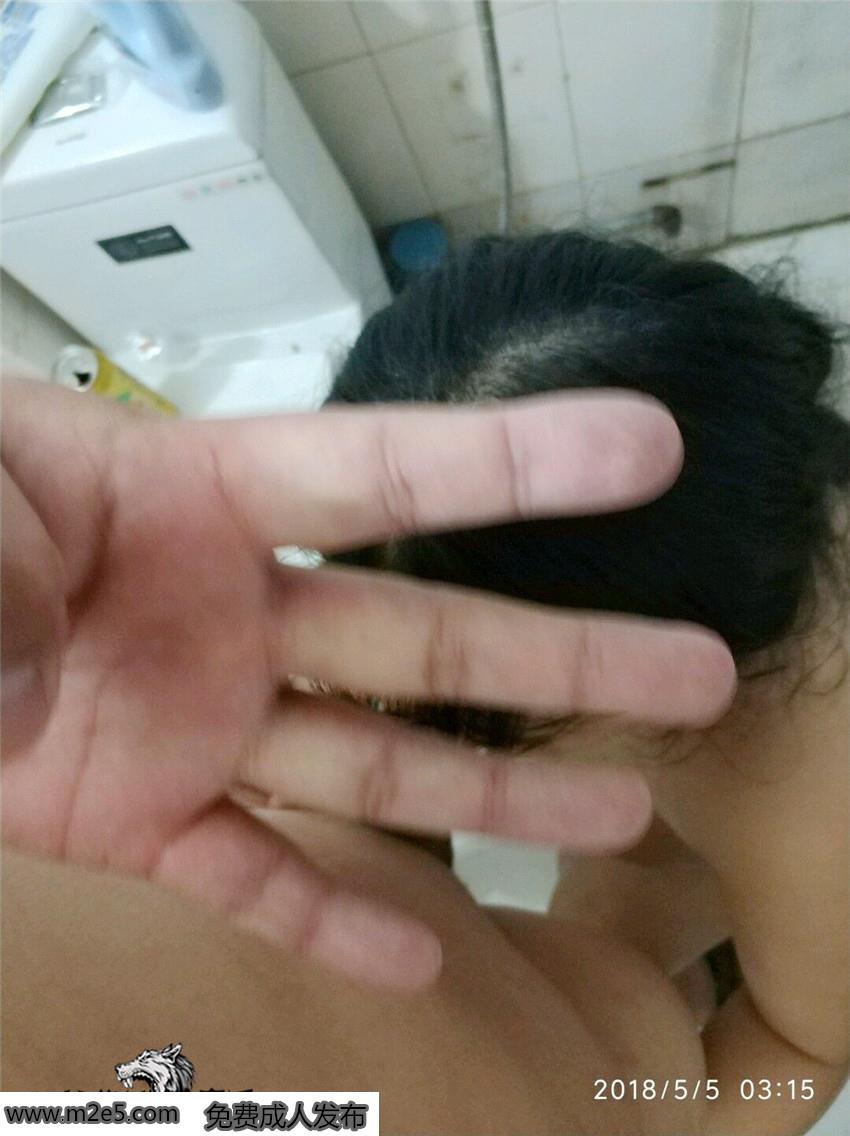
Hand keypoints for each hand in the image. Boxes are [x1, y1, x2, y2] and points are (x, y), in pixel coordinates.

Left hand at [1, 377, 733, 989]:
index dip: (518, 462)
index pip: (386, 472)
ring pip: (374, 764)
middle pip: (426, 637)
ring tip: (624, 814)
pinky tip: (422, 960)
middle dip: (566, 653)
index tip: (646, 447)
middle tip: (699, 669)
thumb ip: (10, 553)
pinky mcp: (141, 820)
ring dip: (496, 798)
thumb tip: (55, 667)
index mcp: (195, 495)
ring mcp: (198, 722)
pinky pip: (251, 878)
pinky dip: (329, 924)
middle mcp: (227, 611)